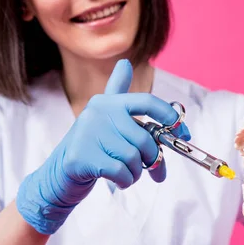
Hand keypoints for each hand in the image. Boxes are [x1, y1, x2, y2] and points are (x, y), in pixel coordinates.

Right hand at [16, 59, 190, 234]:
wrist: (59, 176)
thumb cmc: (93, 149)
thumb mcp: (106, 120)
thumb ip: (119, 95)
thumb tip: (125, 63)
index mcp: (108, 103)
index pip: (146, 102)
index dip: (170, 117)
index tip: (183, 133)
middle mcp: (98, 113)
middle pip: (144, 139)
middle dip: (153, 159)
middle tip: (153, 170)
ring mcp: (88, 134)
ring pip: (134, 157)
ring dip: (136, 172)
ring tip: (126, 173)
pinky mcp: (82, 157)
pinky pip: (122, 172)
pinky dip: (126, 181)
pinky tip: (117, 181)